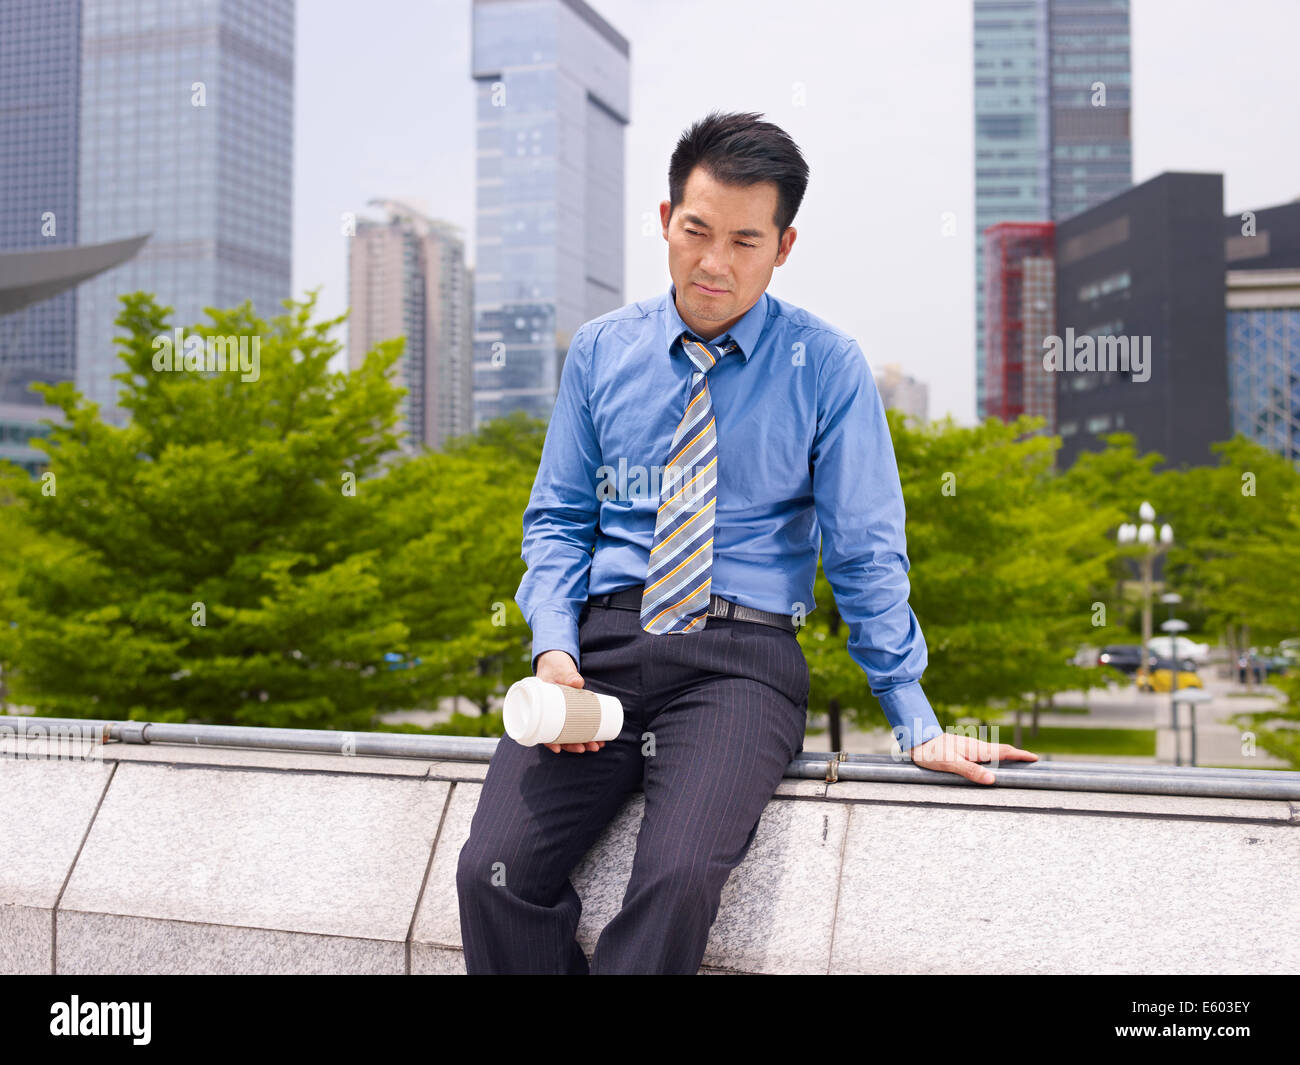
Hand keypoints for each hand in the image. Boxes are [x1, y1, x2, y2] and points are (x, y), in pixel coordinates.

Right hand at [534, 649, 606, 753]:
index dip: (550, 742)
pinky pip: (579, 724)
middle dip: (573, 745)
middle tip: (586, 748)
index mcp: (541, 707)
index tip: (558, 750)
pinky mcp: (573, 709)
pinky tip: (598, 739)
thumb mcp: (558, 669)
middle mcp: (551, 713)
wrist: (556, 658)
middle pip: (559, 735)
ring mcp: (563, 712)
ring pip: (571, 732)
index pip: (542, 730)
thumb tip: (578, 682)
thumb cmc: (553, 665)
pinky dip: (587, 732)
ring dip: (583, 741)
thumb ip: (567, 674)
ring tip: (597, 746)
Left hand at [907, 732, 1037, 783]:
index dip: (1019, 755)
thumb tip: (993, 780)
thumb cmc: (932, 752)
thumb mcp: (951, 764)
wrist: (917, 739)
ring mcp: (969, 746)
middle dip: (1017, 755)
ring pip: (993, 751)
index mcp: (976, 750)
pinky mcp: (963, 748)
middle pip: (1001, 750)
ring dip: (1007, 755)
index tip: (1034, 758)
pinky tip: (992, 762)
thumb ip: (971, 771)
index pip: (1003, 751)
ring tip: (1017, 763)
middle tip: (1031, 760)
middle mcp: (975, 746)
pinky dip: (994, 756)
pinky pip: (984, 753)